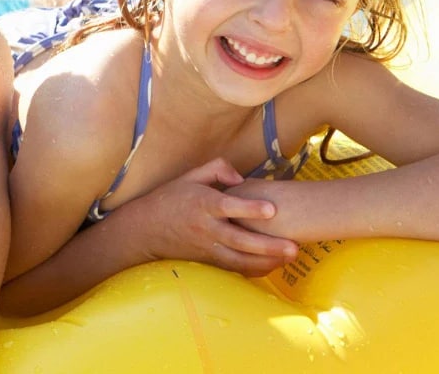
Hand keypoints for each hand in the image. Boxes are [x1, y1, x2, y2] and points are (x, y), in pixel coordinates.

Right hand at [109, 157, 297, 275]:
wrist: (144, 229)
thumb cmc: (170, 199)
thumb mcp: (188, 176)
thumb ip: (217, 169)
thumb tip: (242, 178)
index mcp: (201, 203)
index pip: (227, 206)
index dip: (249, 208)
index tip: (272, 209)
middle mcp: (205, 228)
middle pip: (239, 240)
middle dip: (267, 245)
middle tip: (294, 247)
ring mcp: (206, 247)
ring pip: (238, 259)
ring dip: (265, 261)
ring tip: (289, 258)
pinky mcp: (207, 260)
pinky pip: (233, 268)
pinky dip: (253, 270)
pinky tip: (273, 267)